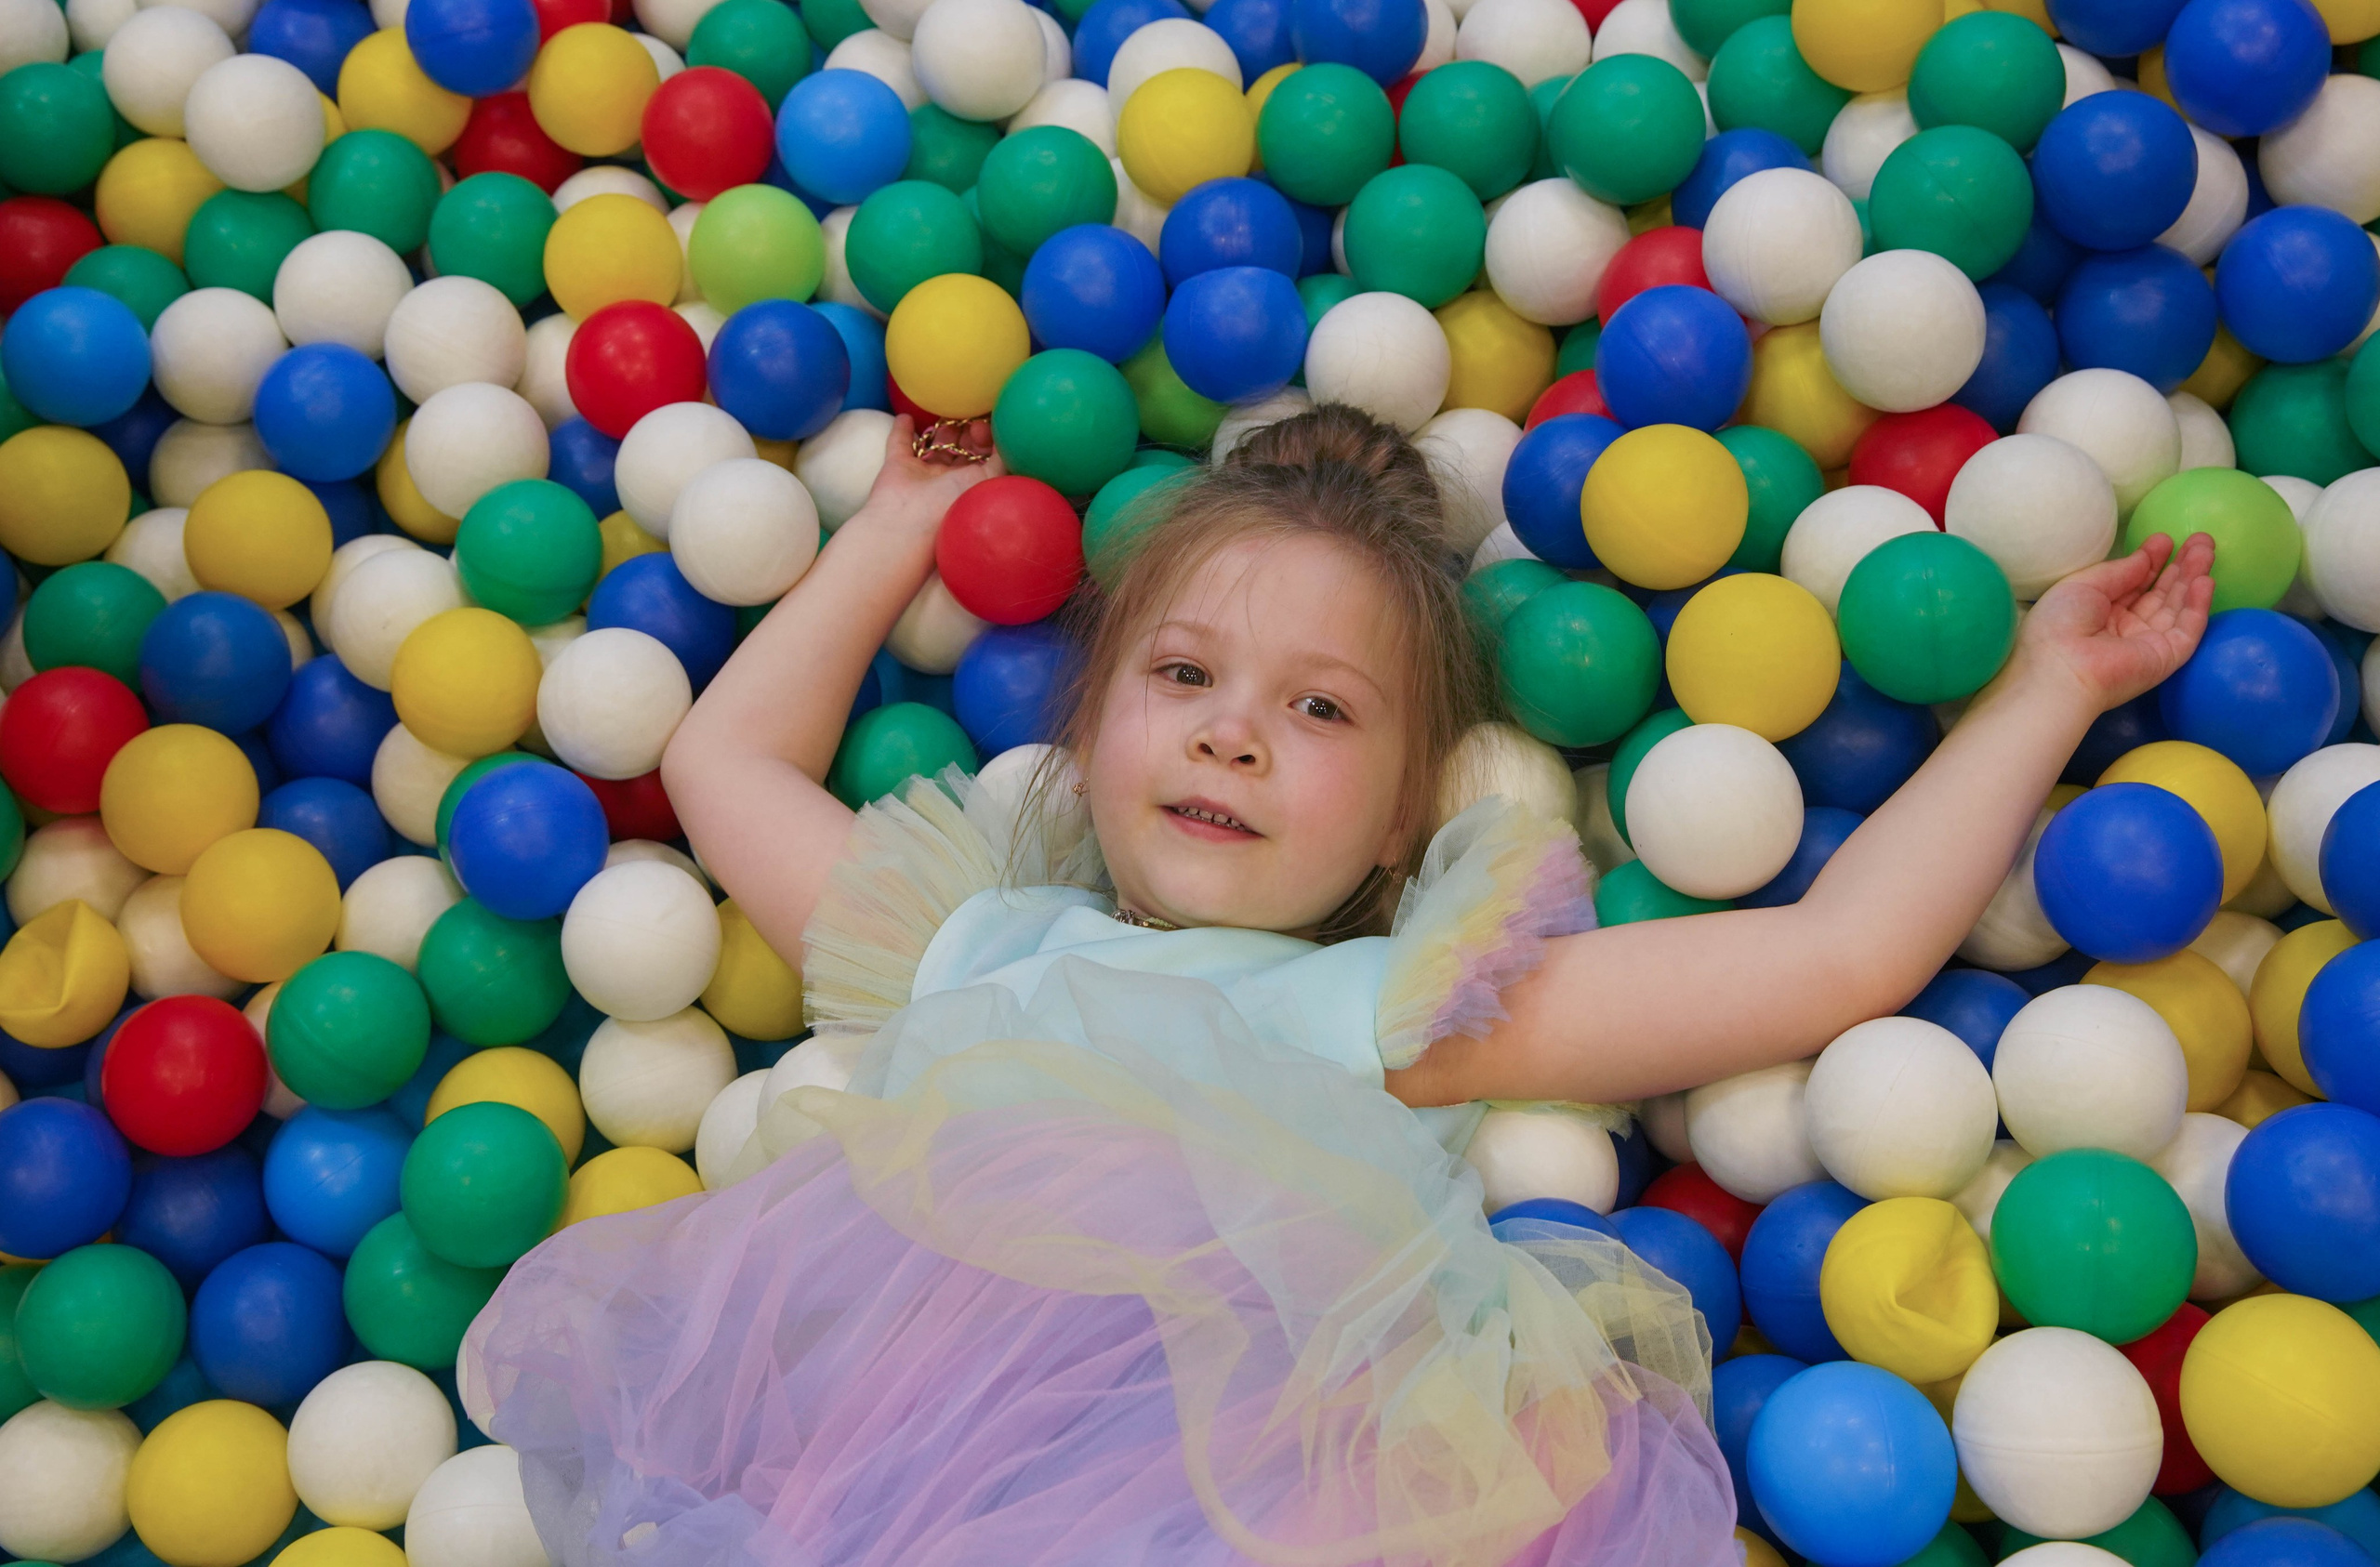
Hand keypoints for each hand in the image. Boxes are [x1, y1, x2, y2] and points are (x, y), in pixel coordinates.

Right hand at [855, 415, 1004, 532]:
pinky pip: (900, 442)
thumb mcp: (991, 479)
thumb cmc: (957, 504)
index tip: (980, 428)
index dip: (986, 438)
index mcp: (973, 485)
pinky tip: (907, 416)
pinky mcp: (898, 467)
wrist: (912, 523)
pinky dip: (902, 428)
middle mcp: (950, 480)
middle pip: (962, 449)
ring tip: (947, 416)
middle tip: (968, 421)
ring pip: (936, 446)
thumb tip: (1007, 438)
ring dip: (943, 429)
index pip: (985, 456)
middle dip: (968, 432)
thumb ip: (1002, 457)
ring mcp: (923, 474)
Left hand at [2017, 531, 2216, 709]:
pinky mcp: (2166, 657)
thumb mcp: (2083, 585)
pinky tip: (2205, 580)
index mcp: (2100, 612)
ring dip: (2193, 577)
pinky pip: (2187, 629)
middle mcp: (2125, 628)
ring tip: (2207, 549)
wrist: (2061, 668)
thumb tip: (2146, 557)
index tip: (2165, 540)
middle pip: (2161, 593)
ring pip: (2177, 607)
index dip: (2151, 562)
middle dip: (2180, 566)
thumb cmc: (2060, 622)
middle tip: (2200, 539)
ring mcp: (2148, 642)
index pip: (2134, 585)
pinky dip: (2198, 606)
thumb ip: (2119, 571)